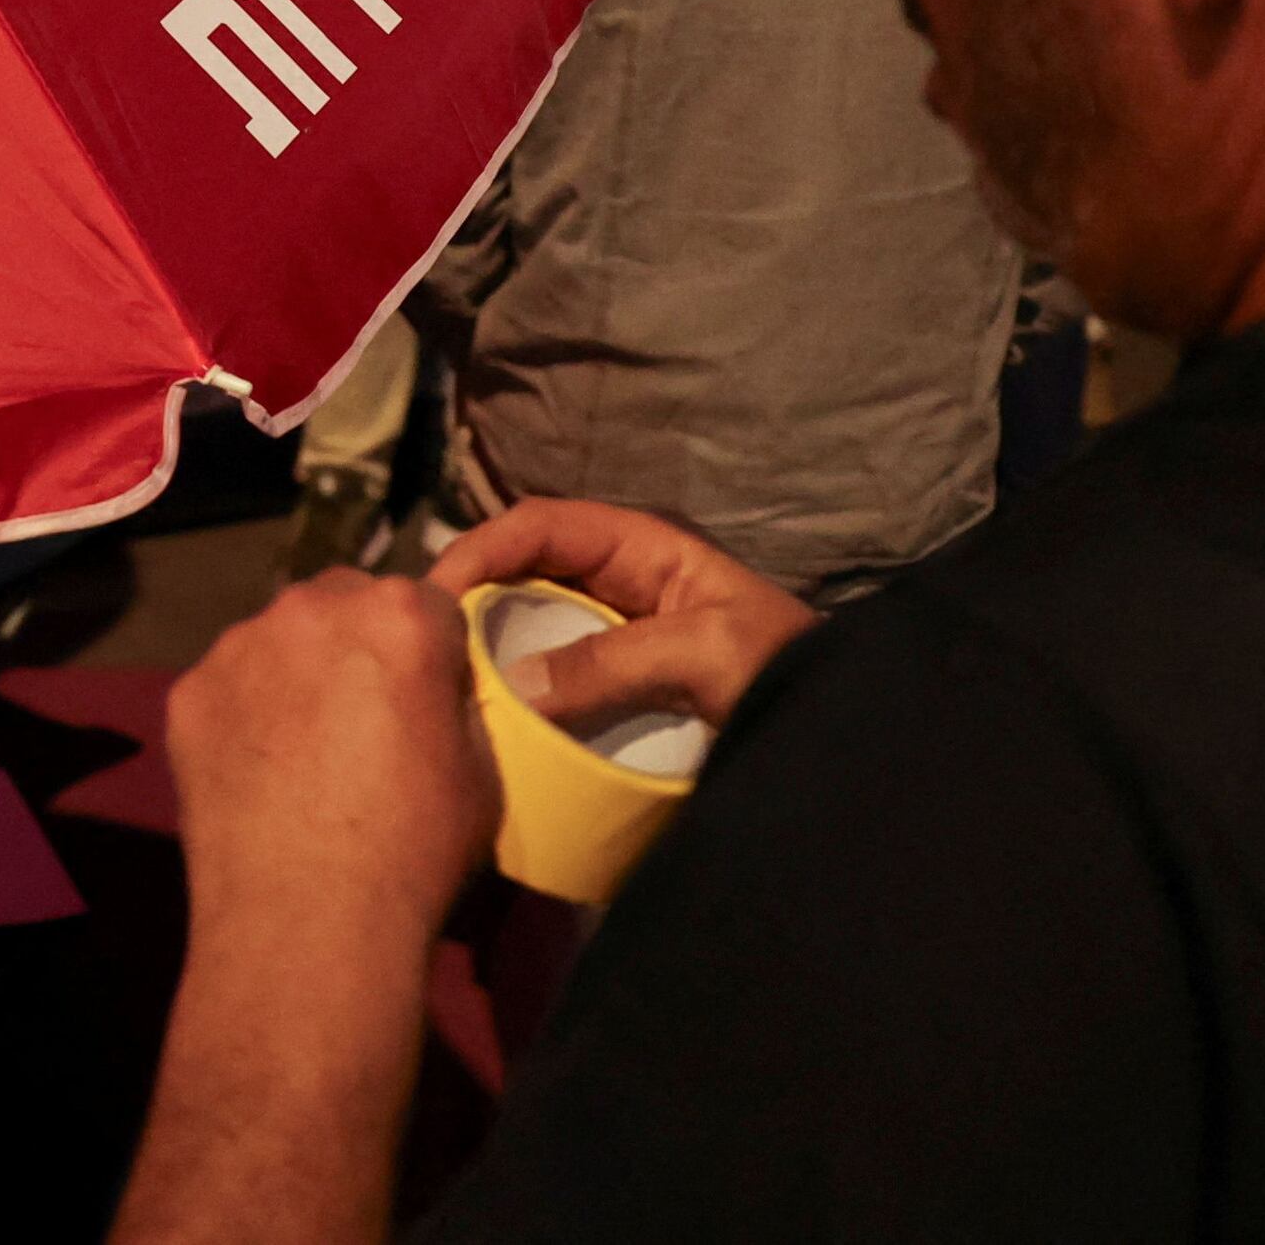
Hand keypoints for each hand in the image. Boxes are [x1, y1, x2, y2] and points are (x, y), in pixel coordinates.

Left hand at [113, 576, 486, 1244]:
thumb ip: (458, 706)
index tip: (430, 697)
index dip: (435, 653)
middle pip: (345, 606)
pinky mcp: (186, 693)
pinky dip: (243, 716)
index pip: (431, 605)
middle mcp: (310, 608)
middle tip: (366, 720)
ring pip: (278, 641)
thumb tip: (438, 693)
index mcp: (400, 616)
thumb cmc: (414, 848)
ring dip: (295, 675)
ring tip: (304, 754)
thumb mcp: (482, 772)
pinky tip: (257, 776)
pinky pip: (227, 687)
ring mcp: (237, 647)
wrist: (306, 920)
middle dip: (359, 645)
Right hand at [425, 496, 812, 732]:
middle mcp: (617, 587)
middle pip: (522, 575)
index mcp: (639, 549)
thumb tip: (512, 690)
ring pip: (529, 632)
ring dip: (488, 654)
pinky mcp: (617, 696)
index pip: (539, 525)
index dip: (481, 547)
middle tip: (424, 649)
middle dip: (470, 602)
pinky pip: (553, 686)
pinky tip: (490, 723)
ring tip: (443, 689)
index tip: (434, 595)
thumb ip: (610, 663)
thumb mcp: (702, 652)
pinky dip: (518, 698)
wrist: (840, 739)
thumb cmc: (782, 671)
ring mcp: (615, 643)